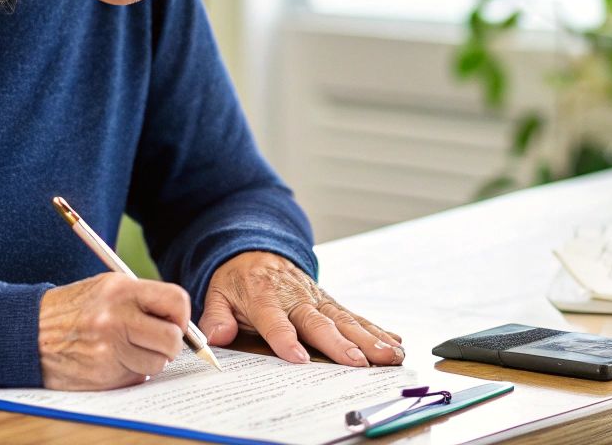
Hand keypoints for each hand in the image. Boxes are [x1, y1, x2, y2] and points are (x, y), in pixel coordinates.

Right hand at [37, 272, 191, 389]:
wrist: (28, 332)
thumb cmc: (71, 310)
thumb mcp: (104, 288)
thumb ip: (141, 299)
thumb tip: (180, 320)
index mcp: (120, 290)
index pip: (175, 300)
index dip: (181, 315)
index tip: (175, 322)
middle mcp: (116, 318)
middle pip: (172, 339)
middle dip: (169, 344)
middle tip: (156, 341)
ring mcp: (109, 349)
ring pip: (157, 364)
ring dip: (148, 360)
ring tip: (125, 349)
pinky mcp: (102, 374)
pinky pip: (135, 377)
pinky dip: (129, 372)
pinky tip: (109, 360)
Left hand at [198, 251, 404, 367]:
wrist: (256, 249)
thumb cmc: (238, 280)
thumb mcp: (218, 293)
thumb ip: (217, 317)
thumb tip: (215, 337)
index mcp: (264, 296)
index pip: (274, 320)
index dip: (285, 338)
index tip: (297, 358)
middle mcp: (296, 297)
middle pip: (319, 322)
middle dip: (340, 343)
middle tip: (358, 362)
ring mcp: (317, 299)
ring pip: (345, 320)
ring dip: (369, 339)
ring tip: (388, 356)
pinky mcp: (330, 302)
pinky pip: (356, 316)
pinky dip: (377, 330)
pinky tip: (395, 343)